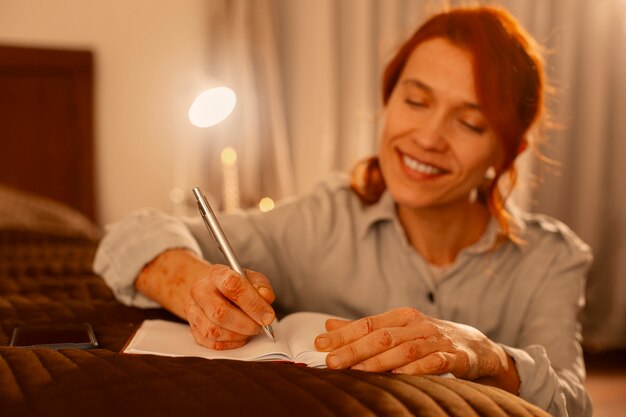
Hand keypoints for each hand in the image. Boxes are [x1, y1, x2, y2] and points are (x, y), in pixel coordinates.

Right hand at [136, 249, 274, 349]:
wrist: (212, 290)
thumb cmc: (235, 286)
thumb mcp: (252, 279)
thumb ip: (262, 287)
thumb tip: (266, 299)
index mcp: (217, 274)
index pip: (232, 286)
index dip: (253, 304)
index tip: (268, 316)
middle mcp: (200, 291)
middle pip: (220, 312)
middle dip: (246, 324)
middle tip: (260, 327)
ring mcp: (193, 311)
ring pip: (214, 331)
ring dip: (238, 335)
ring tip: (249, 330)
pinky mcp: (193, 329)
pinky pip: (212, 343)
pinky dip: (230, 343)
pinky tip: (239, 336)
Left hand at [314, 307, 518, 392]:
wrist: (477, 346)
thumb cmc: (430, 338)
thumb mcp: (398, 329)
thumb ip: (365, 328)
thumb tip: (329, 325)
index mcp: (402, 316)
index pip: (368, 323)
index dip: (343, 333)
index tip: (319, 343)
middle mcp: (418, 325)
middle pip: (382, 336)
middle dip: (354, 349)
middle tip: (331, 362)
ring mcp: (438, 341)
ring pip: (405, 349)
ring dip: (379, 361)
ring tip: (357, 372)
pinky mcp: (456, 358)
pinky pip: (435, 363)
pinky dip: (416, 369)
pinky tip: (399, 376)